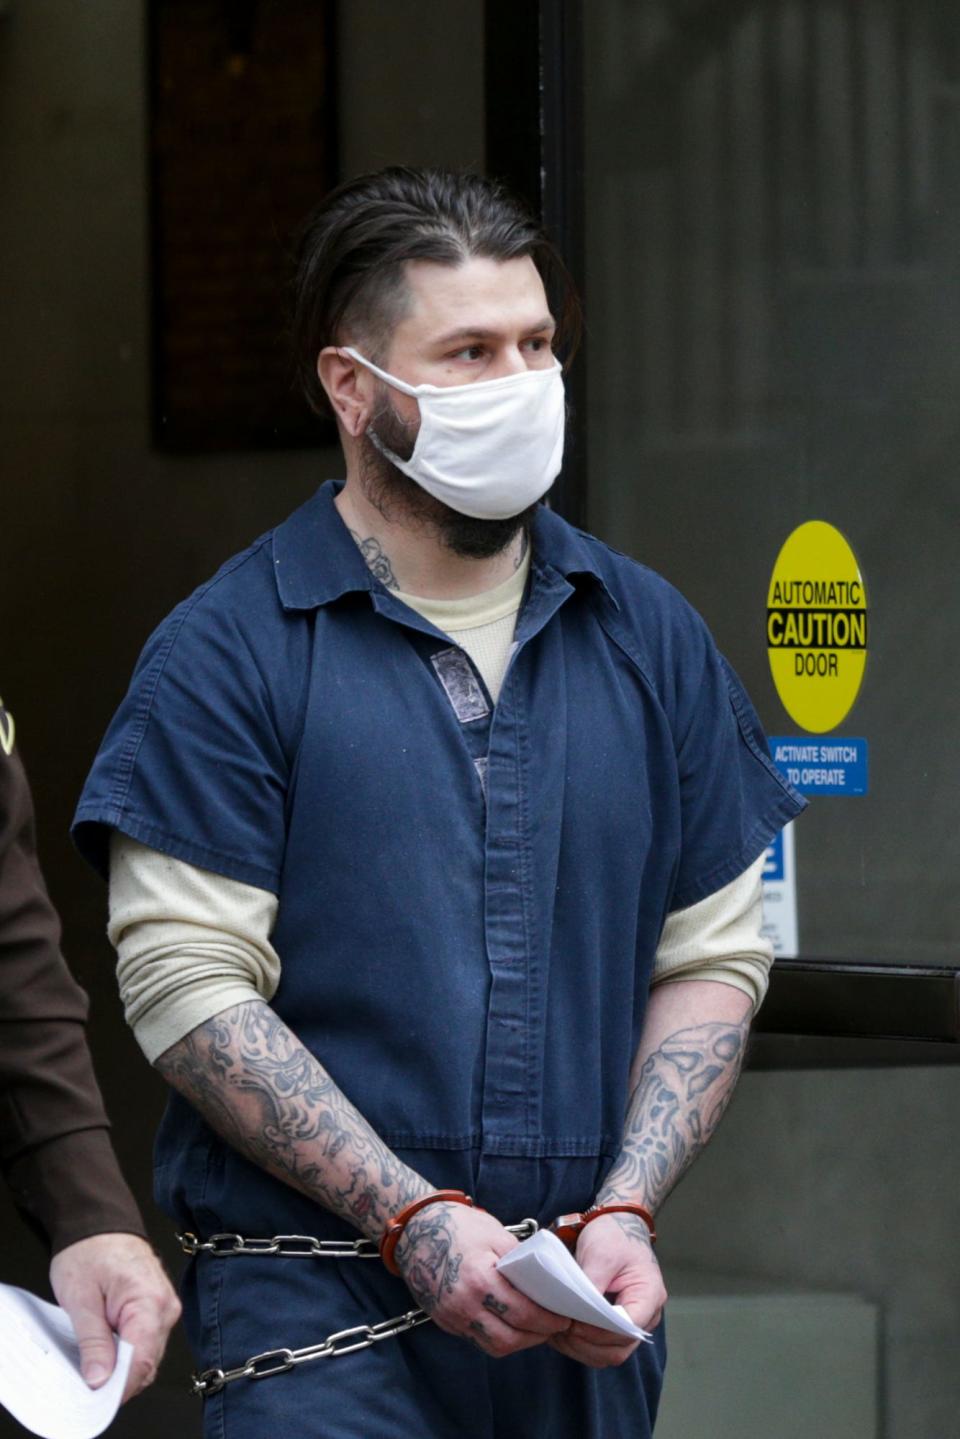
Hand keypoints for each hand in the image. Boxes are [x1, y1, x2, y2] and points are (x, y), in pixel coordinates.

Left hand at [49, 1232, 181, 1400]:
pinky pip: (146, 1344)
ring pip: (147, 1357)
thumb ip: (93, 1341)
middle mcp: (165, 1306)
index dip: (119, 1387)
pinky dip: (127, 1354)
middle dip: (118, 1380)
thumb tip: (100, 1378)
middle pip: (147, 1363)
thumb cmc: (90, 1250)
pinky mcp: (158, 1311)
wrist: (99, 1224)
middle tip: (88, 1381)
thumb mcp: (81, 1299)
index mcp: (150, 1300)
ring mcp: (165, 1308)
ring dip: (122, 1368)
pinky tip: (106, 1351)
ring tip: (94, 1362)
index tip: (97, 1397)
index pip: (142, 1360)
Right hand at [394, 1202, 570, 1357]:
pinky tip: (509, 1323)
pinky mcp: (444, 1321)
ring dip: (517, 1342)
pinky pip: (477, 1339)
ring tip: (533, 1328)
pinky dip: (497, 1336)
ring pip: (492, 1346)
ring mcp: (451, 1316)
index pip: (522, 1314)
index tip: (563, 1317)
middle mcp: (463, 1304)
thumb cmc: (458, 1226)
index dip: (547, 1320)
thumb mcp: (495, 1234)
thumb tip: (547, 1280)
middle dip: (536, 1337)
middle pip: (508, 1339)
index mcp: (480, 1279)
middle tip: (552, 1327)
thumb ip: (521, 1260)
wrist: (416, 1229)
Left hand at [549, 1213, 665, 1367]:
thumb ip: (593, 1283)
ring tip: (556, 1332)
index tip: (575, 1322)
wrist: (618, 1225)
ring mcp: (631, 1323)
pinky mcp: (615, 1326)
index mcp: (650, 1294)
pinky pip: (600, 1348)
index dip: (600, 1330)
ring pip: (608, 1354)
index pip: (628, 1326)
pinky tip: (561, 1333)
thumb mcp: (601, 1253)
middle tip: (560, 1329)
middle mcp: (646, 1316)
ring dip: (581, 1348)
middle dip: (587, 1343)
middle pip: (619, 1347)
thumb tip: (578, 1311)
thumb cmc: (614, 1235)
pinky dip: (580, 1345)